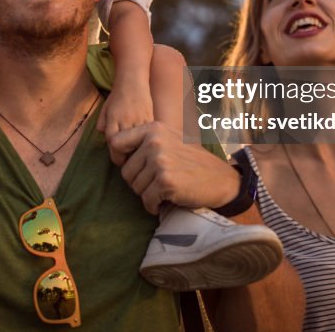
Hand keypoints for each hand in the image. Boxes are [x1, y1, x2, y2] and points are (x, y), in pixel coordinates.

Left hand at [98, 79, 153, 164]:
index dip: (116, 155)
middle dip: (126, 157)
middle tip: (128, 162)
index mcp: (113, 120)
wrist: (133, 81)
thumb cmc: (117, 96)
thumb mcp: (105, 109)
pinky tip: (146, 145)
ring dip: (138, 151)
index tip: (119, 160)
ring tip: (138, 156)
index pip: (113, 144)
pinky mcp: (150, 119)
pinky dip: (147, 142)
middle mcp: (125, 121)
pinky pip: (148, 135)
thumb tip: (105, 140)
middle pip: (126, 146)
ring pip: (139, 143)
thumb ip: (102, 124)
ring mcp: (139, 120)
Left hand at [108, 122, 239, 213]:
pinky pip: (146, 200)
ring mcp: (160, 160)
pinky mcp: (165, 181)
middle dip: (138, 183)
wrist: (222, 180)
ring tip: (165, 190)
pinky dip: (153, 206)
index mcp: (154, 128)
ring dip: (147, 194)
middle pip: (125, 171)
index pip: (116, 142)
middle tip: (157, 184)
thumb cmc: (193, 163)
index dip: (120, 159)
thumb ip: (146, 140)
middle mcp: (155, 141)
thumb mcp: (170, 139)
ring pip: (135, 187)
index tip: (134, 169)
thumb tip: (113, 149)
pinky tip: (166, 201)